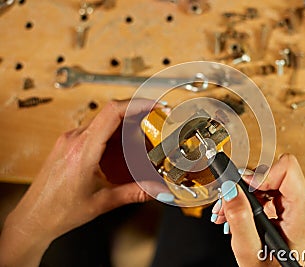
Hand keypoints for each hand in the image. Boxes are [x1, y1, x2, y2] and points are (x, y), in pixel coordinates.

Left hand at [0, 99, 158, 266]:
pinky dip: (112, 132)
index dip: (136, 104)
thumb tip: (157, 189)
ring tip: (142, 136)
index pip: (112, 112)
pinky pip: (94, 129)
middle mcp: (74, 139)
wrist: (33, 218)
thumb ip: (134, 193)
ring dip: (124, 124)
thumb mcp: (102, 202)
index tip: (154, 105)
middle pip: (110, 113)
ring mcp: (69, 140)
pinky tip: (122, 147)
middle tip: (155, 123)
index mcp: (82, 150)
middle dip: (136, 114)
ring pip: (102, 120)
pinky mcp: (68, 144)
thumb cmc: (58, 211)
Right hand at [211, 154, 304, 266]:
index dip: (261, 175)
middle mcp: (304, 205)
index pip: (288, 170)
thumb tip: (231, 190)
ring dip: (242, 193)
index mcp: (302, 215)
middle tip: (227, 203)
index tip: (243, 187)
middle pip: (273, 173)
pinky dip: (246, 198)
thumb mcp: (249, 252)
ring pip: (265, 178)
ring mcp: (297, 202)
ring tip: (227, 212)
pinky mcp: (287, 202)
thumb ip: (240, 220)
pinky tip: (236, 212)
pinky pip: (264, 187)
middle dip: (244, 187)